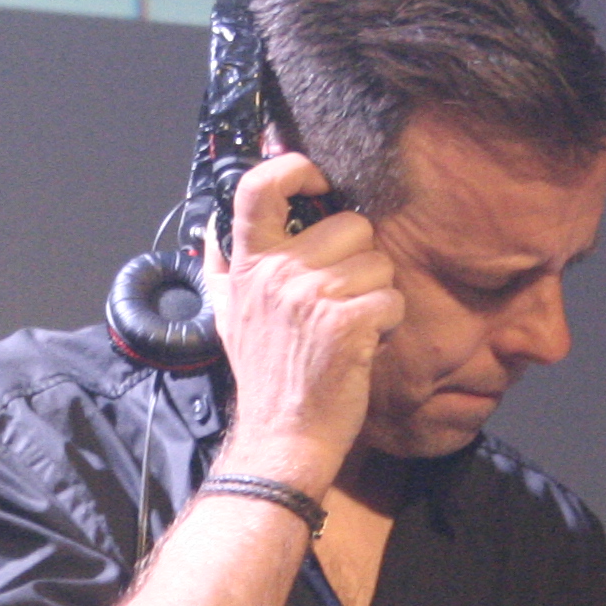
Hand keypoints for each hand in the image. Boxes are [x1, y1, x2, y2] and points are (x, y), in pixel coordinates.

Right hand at [203, 150, 399, 495]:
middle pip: (351, 225)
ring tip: (351, 327)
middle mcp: (275, 274)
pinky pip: (391, 298)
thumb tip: (214, 225)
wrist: (283, 436)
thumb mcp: (229, 317)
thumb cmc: (266, 378)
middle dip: (360, 260)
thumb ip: (223, 269)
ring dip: (377, 296)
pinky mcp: (345, 323)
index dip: (294, 169)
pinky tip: (366, 344)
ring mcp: (310, 296)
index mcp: (248, 266)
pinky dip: (389, 323)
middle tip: (343, 299)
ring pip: (378, 263)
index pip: (258, 188)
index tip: (316, 181)